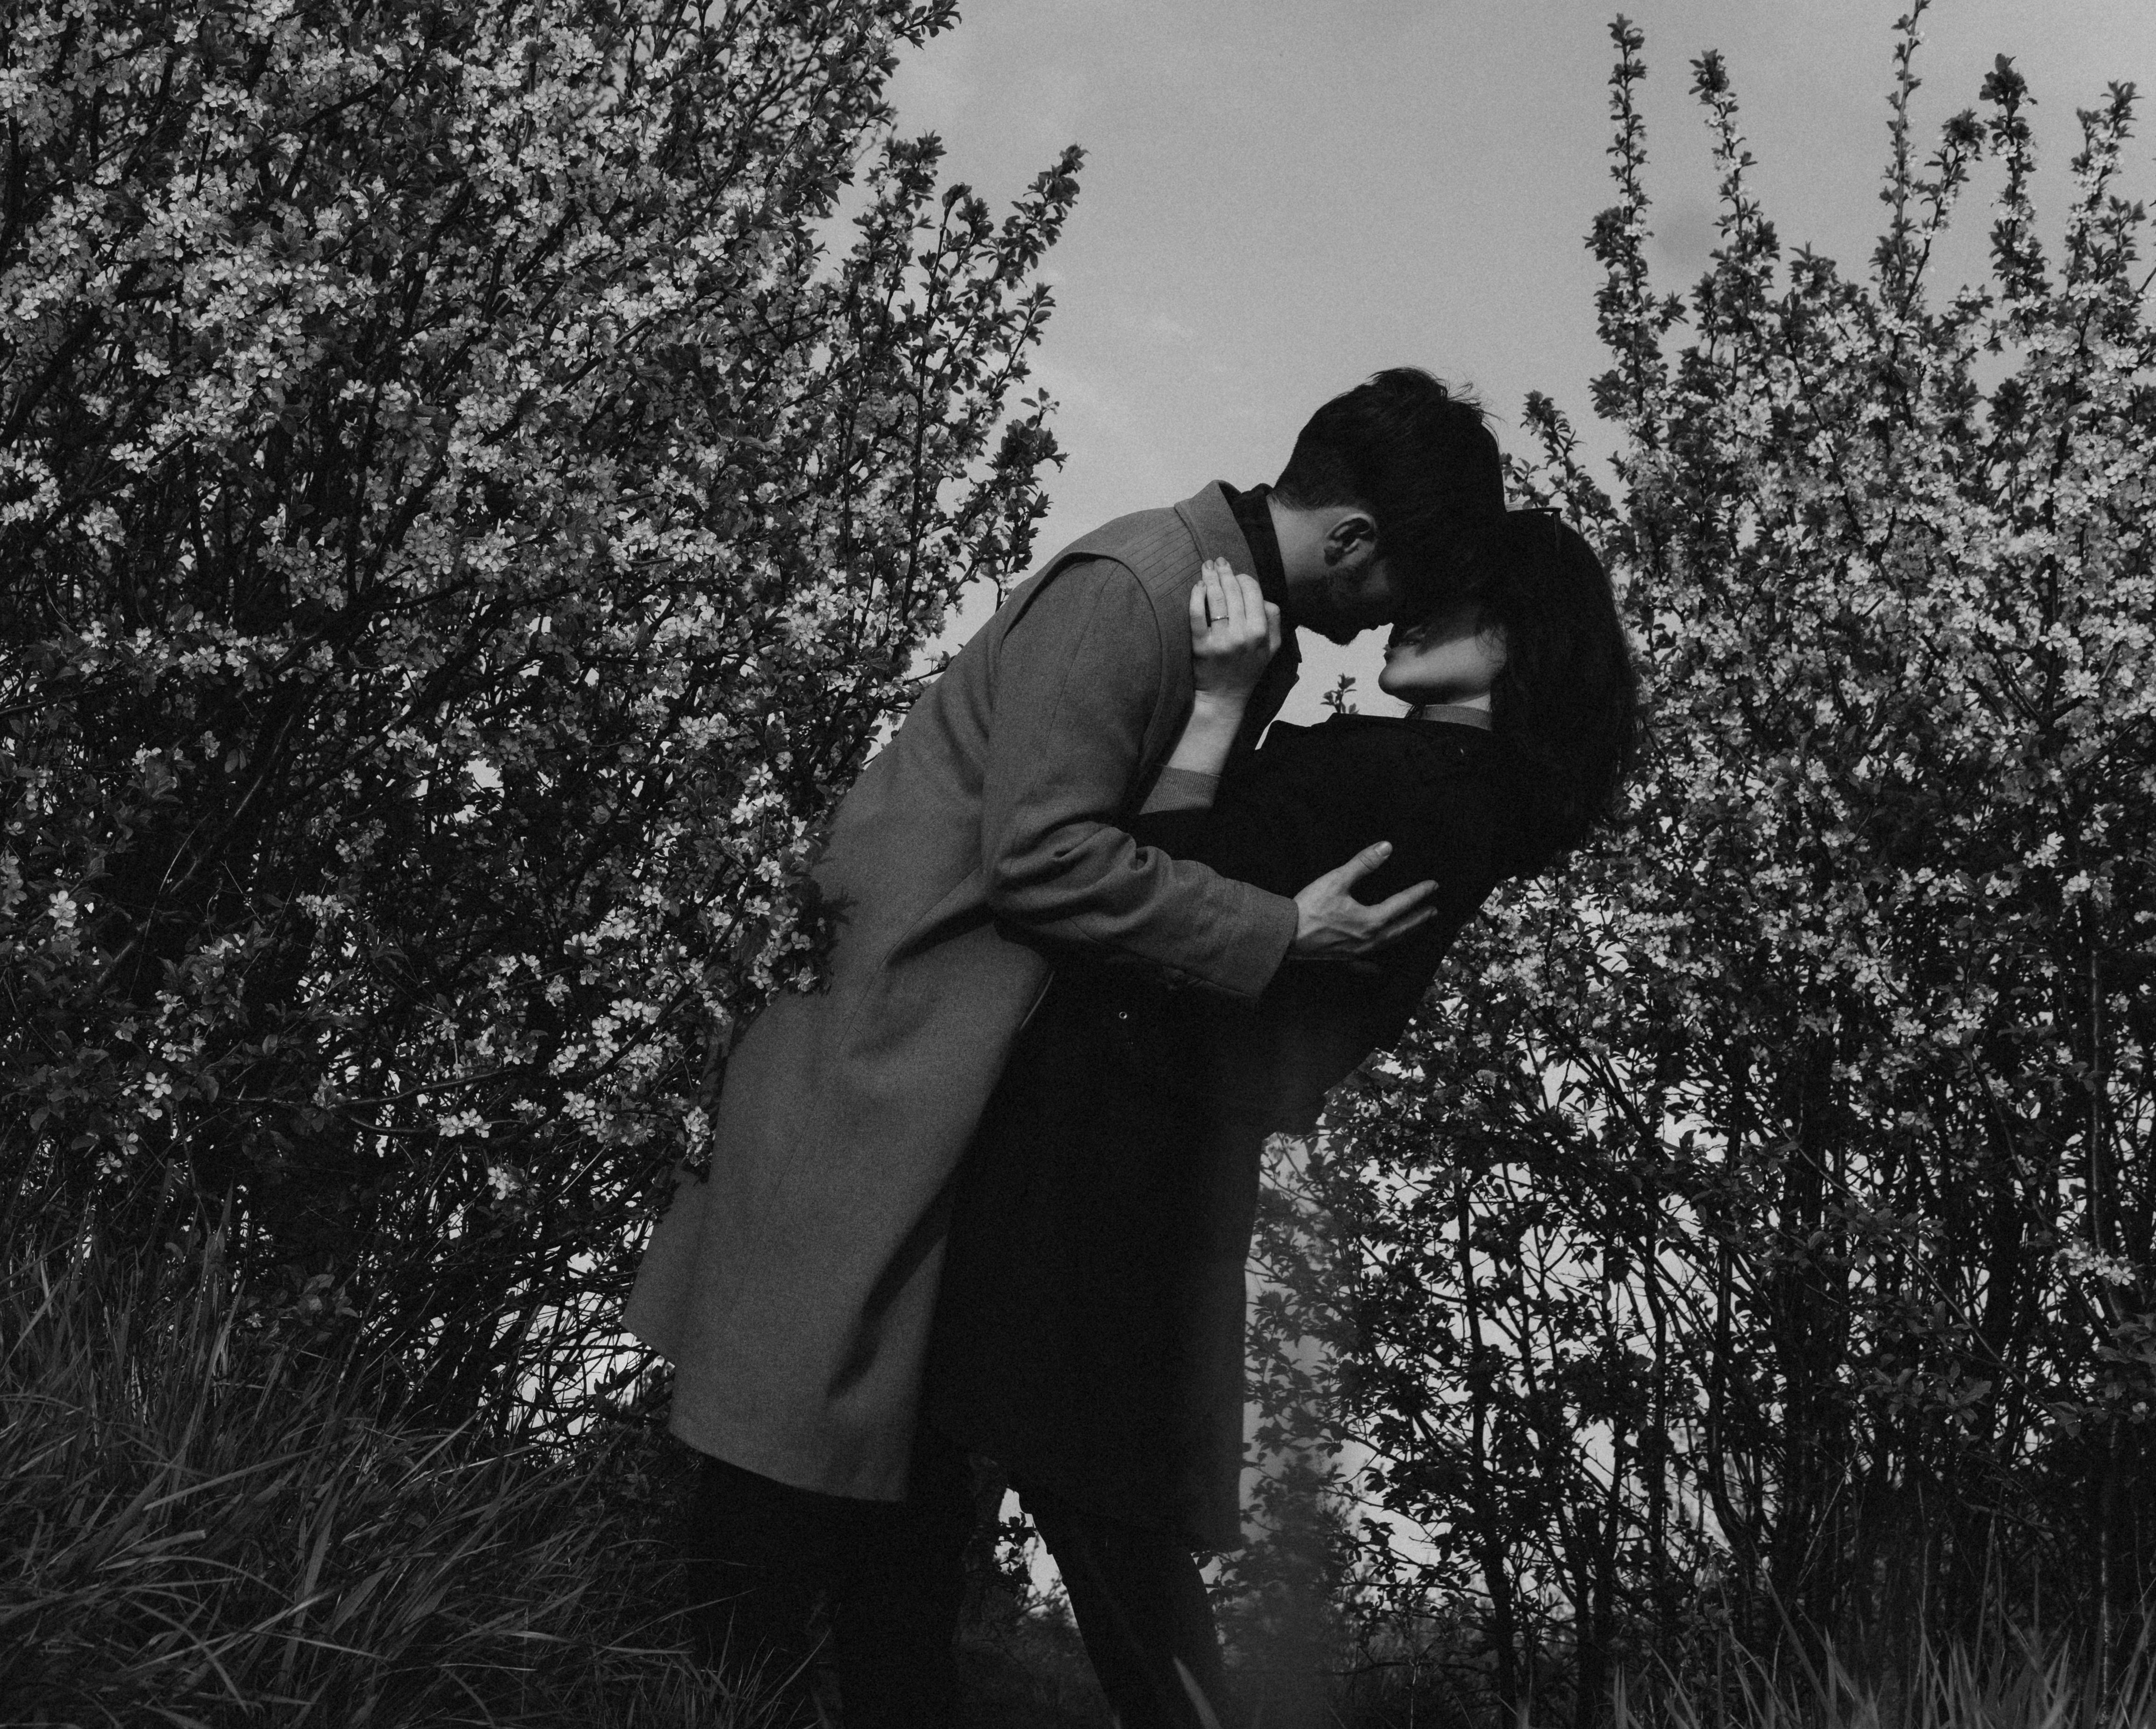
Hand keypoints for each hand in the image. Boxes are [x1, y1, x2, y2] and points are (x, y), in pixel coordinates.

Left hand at [1189, 559, 1280, 705]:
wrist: (1225, 697)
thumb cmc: (1248, 668)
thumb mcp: (1272, 647)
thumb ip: (1273, 620)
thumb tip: (1260, 595)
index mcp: (1263, 633)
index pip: (1254, 592)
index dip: (1244, 578)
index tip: (1237, 574)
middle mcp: (1244, 635)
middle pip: (1234, 592)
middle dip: (1226, 572)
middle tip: (1218, 561)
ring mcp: (1222, 641)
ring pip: (1216, 599)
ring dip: (1210, 577)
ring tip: (1207, 567)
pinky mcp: (1201, 646)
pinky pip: (1197, 614)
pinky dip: (1196, 596)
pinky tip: (1197, 586)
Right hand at [1289, 842, 1437, 957]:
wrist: (1285, 936)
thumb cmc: (1309, 908)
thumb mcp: (1336, 880)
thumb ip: (1363, 864)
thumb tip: (1386, 847)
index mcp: (1371, 920)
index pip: (1402, 904)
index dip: (1419, 893)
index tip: (1433, 886)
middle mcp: (1370, 939)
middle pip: (1402, 928)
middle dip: (1419, 918)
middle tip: (1433, 911)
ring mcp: (1358, 952)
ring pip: (1390, 943)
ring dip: (1405, 934)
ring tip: (1415, 928)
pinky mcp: (1345, 958)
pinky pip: (1368, 963)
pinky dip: (1378, 964)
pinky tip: (1380, 970)